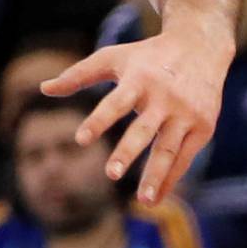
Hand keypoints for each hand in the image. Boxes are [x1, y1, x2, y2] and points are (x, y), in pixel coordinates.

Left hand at [41, 22, 230, 204]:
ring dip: (156, 176)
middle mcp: (164, 98)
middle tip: (110, 174)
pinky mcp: (203, 126)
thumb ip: (79, 75)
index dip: (98, 121)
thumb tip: (43, 88)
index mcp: (139, 80)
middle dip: (128, 152)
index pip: (115, 103)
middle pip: (144, 129)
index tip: (80, 140)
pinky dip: (170, 179)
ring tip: (142, 201)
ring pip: (168, 149)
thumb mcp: (114, 57)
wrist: (201, 46)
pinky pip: (184, 158)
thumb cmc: (147, 56)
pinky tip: (153, 198)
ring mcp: (186, 113)